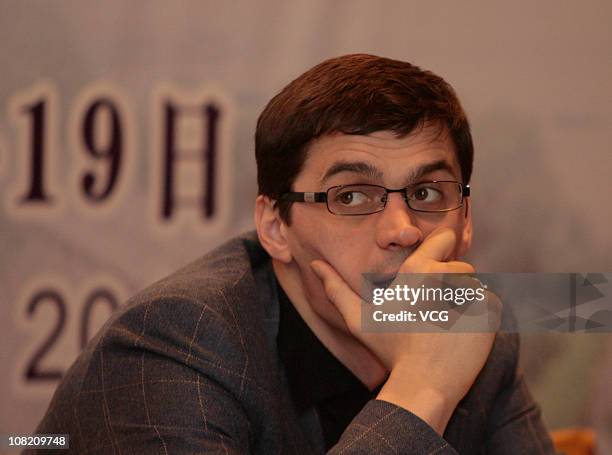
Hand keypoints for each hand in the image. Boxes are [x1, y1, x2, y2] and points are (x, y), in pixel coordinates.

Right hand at [310, 227, 500, 432]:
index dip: (443, 249)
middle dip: (453, 283)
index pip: (443, 239)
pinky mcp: (491, 312)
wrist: (424, 382)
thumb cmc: (390, 349)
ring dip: (467, 300)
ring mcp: (472, 292)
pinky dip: (483, 316)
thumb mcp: (357, 318)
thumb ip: (335, 288)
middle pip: (461, 267)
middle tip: (436, 312)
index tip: (438, 264)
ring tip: (449, 325)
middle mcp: (447, 274)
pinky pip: (492, 303)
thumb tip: (315, 264)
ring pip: (477, 286)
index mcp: (418, 269)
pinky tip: (464, 332)